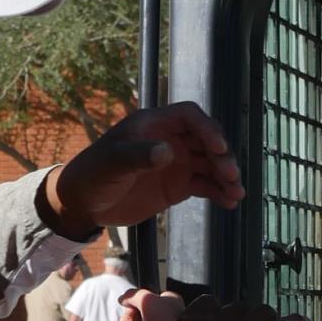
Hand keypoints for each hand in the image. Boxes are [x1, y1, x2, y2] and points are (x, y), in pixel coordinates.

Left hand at [41, 105, 240, 237]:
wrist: (85, 203)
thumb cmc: (93, 175)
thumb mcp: (112, 164)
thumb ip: (138, 156)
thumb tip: (168, 152)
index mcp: (154, 124)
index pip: (189, 116)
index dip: (207, 128)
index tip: (218, 146)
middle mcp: (170, 139)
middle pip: (206, 140)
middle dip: (222, 156)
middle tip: (230, 175)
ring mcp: (176, 162)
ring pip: (210, 164)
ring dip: (225, 177)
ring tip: (236, 194)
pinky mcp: (178, 185)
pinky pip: (204, 185)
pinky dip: (218, 192)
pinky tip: (229, 203)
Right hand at [120, 286, 184, 320]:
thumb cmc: (167, 319)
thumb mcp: (147, 299)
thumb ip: (133, 295)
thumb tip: (123, 299)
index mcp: (166, 302)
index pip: (144, 301)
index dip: (133, 305)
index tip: (130, 310)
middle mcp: (163, 316)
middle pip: (138, 316)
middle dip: (128, 320)